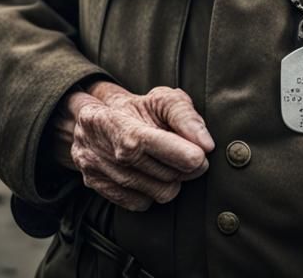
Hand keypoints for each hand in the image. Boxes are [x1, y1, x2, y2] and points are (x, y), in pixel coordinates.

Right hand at [53, 80, 213, 210]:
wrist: (96, 121)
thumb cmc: (137, 108)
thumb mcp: (161, 99)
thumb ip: (185, 116)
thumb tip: (206, 143)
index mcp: (110, 121)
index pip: (143, 143)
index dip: (176, 152)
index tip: (201, 155)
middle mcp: (98, 151)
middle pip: (156, 172)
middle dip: (185, 166)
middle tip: (193, 154)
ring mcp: (97, 174)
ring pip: (156, 192)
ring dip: (174, 180)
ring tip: (171, 161)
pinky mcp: (101, 191)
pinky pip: (143, 204)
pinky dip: (154, 191)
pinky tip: (152, 173)